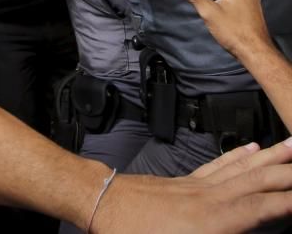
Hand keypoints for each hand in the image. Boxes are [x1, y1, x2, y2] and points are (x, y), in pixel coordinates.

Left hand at [93, 138, 291, 232]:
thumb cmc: (132, 232)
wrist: (100, 203)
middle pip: (259, 180)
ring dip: (272, 156)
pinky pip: (219, 165)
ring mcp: (197, 186)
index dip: (288, 200)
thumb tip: (240, 230)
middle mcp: (210, 198)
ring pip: (243, 168)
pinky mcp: (185, 181)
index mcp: (212, 221)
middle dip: (288, 170)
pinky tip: (252, 147)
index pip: (262, 208)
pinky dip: (239, 155)